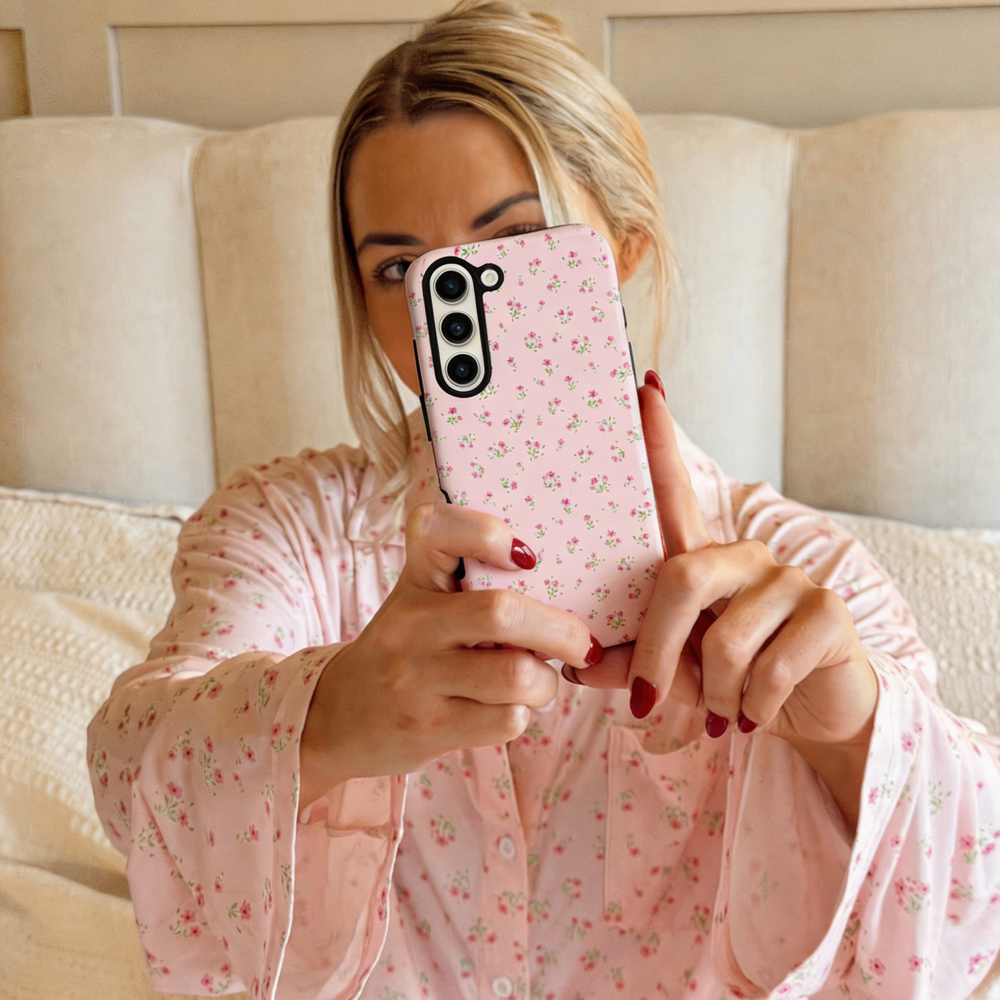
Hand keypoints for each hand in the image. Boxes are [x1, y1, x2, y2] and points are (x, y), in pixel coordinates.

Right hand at [299, 502, 602, 807]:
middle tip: (581, 643)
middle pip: (502, 612)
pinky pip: (507, 720)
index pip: (437, 528)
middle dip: (561, 631)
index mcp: (414, 578)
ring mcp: (416, 678)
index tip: (527, 556)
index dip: (488, 533)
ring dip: (544, 682)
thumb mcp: (421, 599)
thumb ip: (473, 582)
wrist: (338, 716)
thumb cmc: (404, 649)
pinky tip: (505, 709)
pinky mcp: (427, 728)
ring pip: (516, 675)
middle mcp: (409, 623)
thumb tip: (565, 590)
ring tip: (536, 681)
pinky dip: (522, 715)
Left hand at [575, 371, 877, 756]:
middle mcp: (746, 557)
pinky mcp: (829, 614)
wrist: (812, 716)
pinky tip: (756, 715)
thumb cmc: (732, 683)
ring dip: (713, 693)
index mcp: (703, 562)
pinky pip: (770, 668)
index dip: (660, 443)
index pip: (676, 493)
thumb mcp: (674, 672)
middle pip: (683, 579)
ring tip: (721, 712)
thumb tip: (570, 666)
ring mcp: (790, 580)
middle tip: (649, 702)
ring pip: (726, 640)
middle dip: (657, 650)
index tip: (644, 388)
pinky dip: (753, 707)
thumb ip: (628, 662)